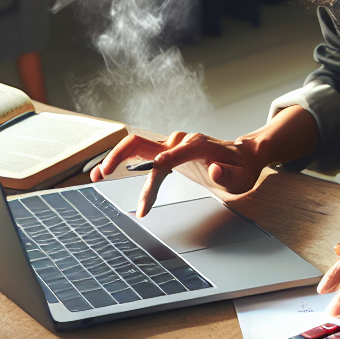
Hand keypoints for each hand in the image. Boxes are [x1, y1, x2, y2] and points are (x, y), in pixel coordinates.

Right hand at [92, 131, 265, 216]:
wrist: (243, 155)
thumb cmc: (241, 168)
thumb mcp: (241, 177)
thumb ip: (229, 175)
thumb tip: (214, 170)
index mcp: (197, 145)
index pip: (170, 157)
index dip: (157, 176)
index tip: (147, 198)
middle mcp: (180, 141)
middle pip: (141, 142)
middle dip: (119, 156)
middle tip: (103, 174)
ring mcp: (171, 143)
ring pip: (135, 144)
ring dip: (113, 156)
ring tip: (96, 175)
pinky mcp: (166, 149)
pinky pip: (139, 150)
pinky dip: (121, 159)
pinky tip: (106, 171)